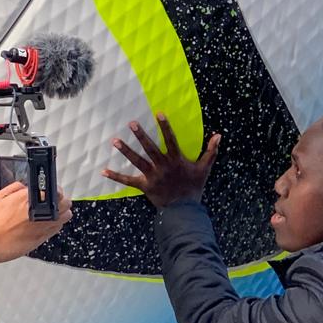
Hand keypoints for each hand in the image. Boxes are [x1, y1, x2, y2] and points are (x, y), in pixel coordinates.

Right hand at [0, 182, 70, 271]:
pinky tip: (46, 223)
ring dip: (62, 212)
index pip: (55, 189)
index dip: (54, 189)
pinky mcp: (43, 237)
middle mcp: (39, 211)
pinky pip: (58, 228)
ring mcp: (43, 224)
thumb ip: (15, 188)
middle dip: (60, 200)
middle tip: (53, 201)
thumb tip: (25, 186)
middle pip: (65, 202)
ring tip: (52, 212)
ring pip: (66, 215)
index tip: (51, 190)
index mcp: (28, 197)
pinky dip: (56, 224)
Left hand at [101, 113, 220, 207]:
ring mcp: (153, 176)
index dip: (165, 126)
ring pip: (137, 161)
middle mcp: (163, 166)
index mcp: (176, 160)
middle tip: (131, 123)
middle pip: (150, 148)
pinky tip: (103, 171)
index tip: (158, 113)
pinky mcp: (144, 186)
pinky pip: (128, 181)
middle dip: (140, 135)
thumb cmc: (194, 187)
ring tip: (114, 141)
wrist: (185, 209)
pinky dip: (116, 176)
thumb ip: (211, 151)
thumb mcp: (204, 168)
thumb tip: (219, 135)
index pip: (170, 139)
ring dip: (125, 151)